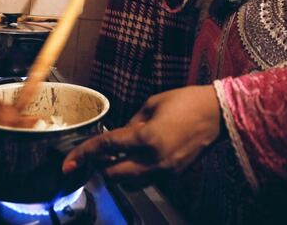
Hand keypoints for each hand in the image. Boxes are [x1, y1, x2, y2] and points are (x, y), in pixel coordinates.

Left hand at [62, 85, 221, 187]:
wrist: (218, 114)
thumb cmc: (186, 102)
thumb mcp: (152, 104)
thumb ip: (131, 123)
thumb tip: (119, 137)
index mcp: (146, 138)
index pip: (106, 148)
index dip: (83, 154)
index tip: (68, 163)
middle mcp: (154, 160)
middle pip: (114, 175)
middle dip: (100, 167)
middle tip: (96, 156)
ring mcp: (165, 171)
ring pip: (129, 184)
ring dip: (117, 174)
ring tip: (116, 157)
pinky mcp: (174, 175)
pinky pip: (146, 181)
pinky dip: (135, 174)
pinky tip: (136, 158)